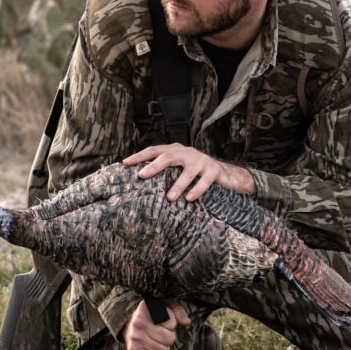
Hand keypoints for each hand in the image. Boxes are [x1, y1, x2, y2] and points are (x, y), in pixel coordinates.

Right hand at [122, 299, 190, 349]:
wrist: (130, 326)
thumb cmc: (153, 315)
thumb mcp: (166, 307)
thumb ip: (178, 311)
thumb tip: (187, 322)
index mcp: (146, 308)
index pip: (172, 324)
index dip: (172, 324)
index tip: (163, 321)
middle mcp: (138, 322)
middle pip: (169, 339)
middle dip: (170, 337)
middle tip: (163, 333)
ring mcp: (134, 337)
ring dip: (165, 347)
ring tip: (158, 340)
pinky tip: (153, 347)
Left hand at [124, 144, 256, 201]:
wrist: (225, 174)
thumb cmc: (195, 174)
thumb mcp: (178, 168)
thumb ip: (164, 171)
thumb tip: (138, 181)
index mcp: (176, 151)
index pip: (154, 150)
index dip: (140, 156)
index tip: (125, 163)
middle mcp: (187, 153)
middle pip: (168, 156)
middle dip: (154, 166)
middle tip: (142, 176)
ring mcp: (201, 160)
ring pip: (187, 172)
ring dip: (178, 185)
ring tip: (169, 197)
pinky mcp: (213, 170)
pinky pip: (204, 181)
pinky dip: (196, 190)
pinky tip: (189, 199)